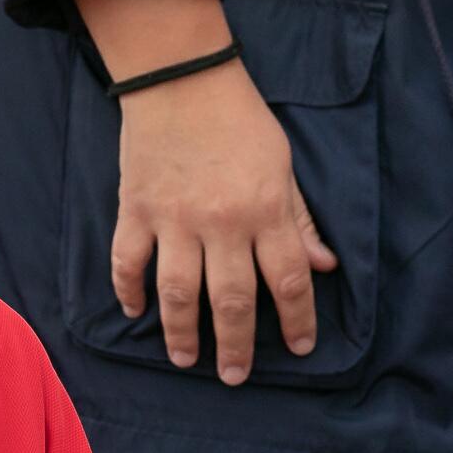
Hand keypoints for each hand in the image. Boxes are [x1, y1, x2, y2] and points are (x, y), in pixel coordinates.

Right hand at [112, 61, 337, 384]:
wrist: (180, 77)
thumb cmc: (239, 119)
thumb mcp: (283, 163)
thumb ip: (299, 217)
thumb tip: (324, 265)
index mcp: (266, 209)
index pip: (289, 280)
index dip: (298, 320)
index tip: (300, 347)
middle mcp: (223, 222)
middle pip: (233, 300)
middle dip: (237, 346)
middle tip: (234, 376)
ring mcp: (175, 219)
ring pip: (179, 293)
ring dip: (182, 333)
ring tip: (186, 359)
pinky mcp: (137, 209)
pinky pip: (128, 261)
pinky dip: (129, 291)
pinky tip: (134, 311)